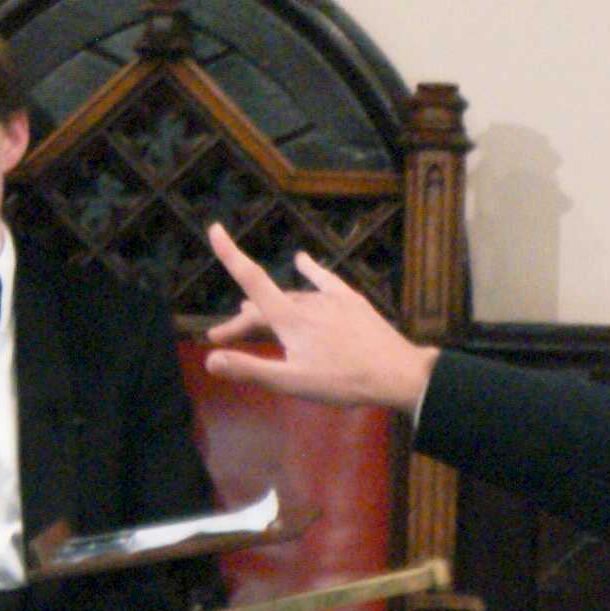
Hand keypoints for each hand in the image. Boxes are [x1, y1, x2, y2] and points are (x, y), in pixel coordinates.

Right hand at [200, 222, 435, 414]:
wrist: (399, 374)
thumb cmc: (344, 382)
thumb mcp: (293, 382)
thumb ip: (251, 369)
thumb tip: (210, 360)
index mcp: (291, 319)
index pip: (252, 280)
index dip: (231, 254)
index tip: (215, 228)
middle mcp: (309, 303)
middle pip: (267, 302)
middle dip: (242, 318)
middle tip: (221, 336)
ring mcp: (333, 301)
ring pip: (293, 297)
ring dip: (271, 305)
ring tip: (252, 314)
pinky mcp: (352, 302)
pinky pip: (326, 280)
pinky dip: (311, 270)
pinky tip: (303, 259)